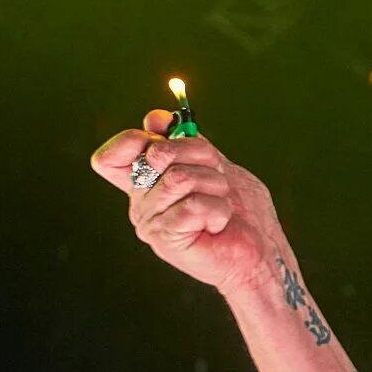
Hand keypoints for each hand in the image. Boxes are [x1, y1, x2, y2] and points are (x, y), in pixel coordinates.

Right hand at [90, 110, 283, 292]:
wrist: (262, 252)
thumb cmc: (242, 211)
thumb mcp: (215, 165)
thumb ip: (185, 142)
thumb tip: (154, 119)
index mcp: (148, 184)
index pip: (109, 158)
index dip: (133, 140)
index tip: (165, 134)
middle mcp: (141, 203)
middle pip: (155, 153)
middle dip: (200, 155)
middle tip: (218, 179)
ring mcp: (150, 222)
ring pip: (178, 177)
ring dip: (215, 185)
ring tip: (222, 202)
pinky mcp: (166, 239)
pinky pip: (193, 205)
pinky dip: (218, 209)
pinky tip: (219, 224)